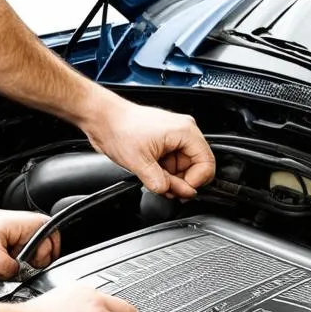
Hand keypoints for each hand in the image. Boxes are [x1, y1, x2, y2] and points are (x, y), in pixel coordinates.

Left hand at [0, 195, 60, 278]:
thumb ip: (7, 267)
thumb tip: (14, 276)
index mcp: (31, 226)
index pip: (51, 249)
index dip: (39, 261)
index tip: (26, 263)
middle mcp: (26, 236)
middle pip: (40, 263)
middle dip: (23, 269)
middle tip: (8, 264)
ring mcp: (15, 247)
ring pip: (22, 271)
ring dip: (7, 273)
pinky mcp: (3, 257)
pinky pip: (7, 274)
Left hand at [80, 95, 214, 198]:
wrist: (103, 118)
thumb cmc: (119, 128)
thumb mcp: (140, 163)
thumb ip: (163, 183)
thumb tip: (180, 193)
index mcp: (185, 131)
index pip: (207, 164)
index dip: (194, 182)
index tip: (180, 190)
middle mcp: (184, 132)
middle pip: (197, 168)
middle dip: (182, 183)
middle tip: (165, 188)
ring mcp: (175, 138)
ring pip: (185, 169)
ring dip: (173, 180)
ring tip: (154, 179)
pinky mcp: (166, 144)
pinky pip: (174, 166)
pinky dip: (166, 175)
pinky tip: (153, 174)